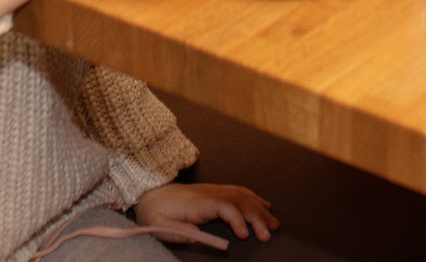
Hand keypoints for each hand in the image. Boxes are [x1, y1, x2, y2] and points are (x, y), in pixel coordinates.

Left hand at [134, 182, 277, 242]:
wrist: (151, 193)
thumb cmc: (155, 213)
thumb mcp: (159, 226)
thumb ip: (178, 231)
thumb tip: (198, 235)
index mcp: (196, 203)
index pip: (223, 206)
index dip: (236, 219)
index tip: (244, 235)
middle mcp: (209, 193)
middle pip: (238, 200)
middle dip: (256, 217)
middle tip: (268, 235)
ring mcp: (214, 190)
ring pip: (242, 196)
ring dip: (260, 209)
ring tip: (274, 224)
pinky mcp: (215, 191)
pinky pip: (239, 191)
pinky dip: (254, 198)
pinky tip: (265, 205)